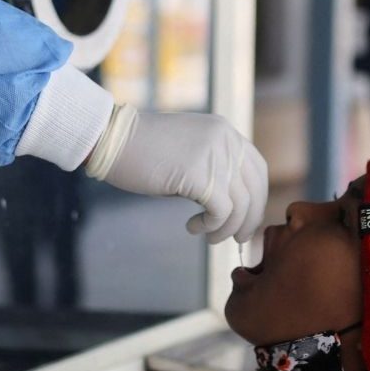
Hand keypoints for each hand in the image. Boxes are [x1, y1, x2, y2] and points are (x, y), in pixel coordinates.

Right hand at [87, 104, 268, 244]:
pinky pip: (221, 211)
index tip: (244, 220)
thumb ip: (212, 169)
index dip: (256, 199)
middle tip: (236, 239)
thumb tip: (232, 206)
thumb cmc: (143, 151)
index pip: (257, 169)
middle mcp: (226, 139)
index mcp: (225, 131)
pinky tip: (192, 227)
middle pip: (255, 189)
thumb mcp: (188, 153)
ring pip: (241, 205)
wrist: (112, 139)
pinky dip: (211, 226)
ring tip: (208, 236)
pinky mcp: (200, 174)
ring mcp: (215, 155)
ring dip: (227, 228)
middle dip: (249, 220)